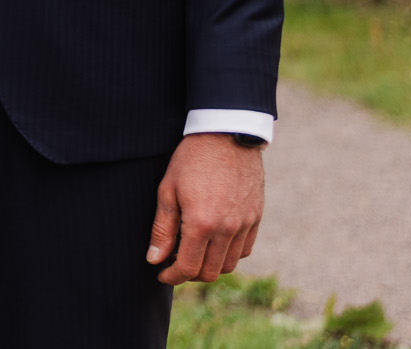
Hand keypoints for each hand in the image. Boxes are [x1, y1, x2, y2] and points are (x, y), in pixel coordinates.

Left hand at [147, 133, 264, 284]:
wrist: (225, 134)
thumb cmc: (191, 159)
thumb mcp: (167, 190)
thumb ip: (162, 229)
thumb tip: (154, 259)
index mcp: (201, 224)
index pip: (188, 268)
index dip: (172, 276)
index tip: (161, 273)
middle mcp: (227, 229)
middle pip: (210, 272)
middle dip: (190, 274)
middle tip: (175, 264)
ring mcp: (245, 225)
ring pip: (229, 264)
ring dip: (210, 266)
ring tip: (193, 253)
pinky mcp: (256, 218)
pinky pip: (245, 250)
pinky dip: (229, 254)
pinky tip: (214, 243)